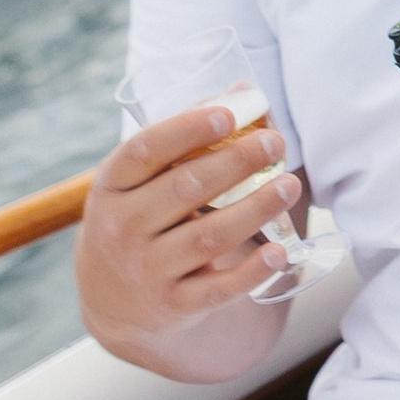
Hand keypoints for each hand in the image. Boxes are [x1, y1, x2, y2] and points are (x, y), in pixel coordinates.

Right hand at [78, 99, 300, 337]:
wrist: (111, 303)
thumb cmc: (137, 221)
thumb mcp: (139, 183)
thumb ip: (184, 139)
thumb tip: (242, 92)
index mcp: (110, 187)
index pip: (145, 150)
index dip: (187, 129)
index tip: (228, 114)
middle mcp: (121, 229)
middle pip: (185, 189)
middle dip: (237, 162)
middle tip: (275, 143)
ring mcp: (146, 271)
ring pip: (209, 237)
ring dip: (255, 208)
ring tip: (289, 185)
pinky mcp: (173, 306)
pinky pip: (218, 289)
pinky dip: (251, 271)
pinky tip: (280, 251)